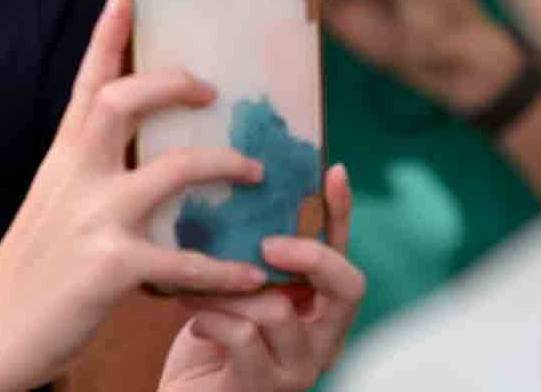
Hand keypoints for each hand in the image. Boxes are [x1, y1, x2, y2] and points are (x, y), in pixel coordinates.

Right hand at [0, 0, 268, 391]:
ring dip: (222, 165)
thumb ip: (84, 184)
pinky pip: (184, 259)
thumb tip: (126, 166)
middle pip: (120, 103)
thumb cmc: (25, 278)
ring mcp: (92, 220)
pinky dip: (224, 269)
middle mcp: (73, 180)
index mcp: (60, 164)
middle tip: (209, 86)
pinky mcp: (110, 268)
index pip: (83, 87)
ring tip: (255, 172)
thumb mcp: (49, 213)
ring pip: (171, 171)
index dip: (105, 40)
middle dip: (170, 83)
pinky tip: (251, 275)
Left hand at [157, 165, 365, 391]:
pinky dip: (210, 318)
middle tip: (266, 242)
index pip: (345, 254)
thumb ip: (247, 254)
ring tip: (193, 286)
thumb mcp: (233, 286)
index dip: (341, 214)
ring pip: (279, 307)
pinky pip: (243, 335)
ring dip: (229, 290)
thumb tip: (233, 187)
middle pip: (347, 285)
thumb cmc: (209, 336)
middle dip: (310, 254)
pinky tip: (194, 320)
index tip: (333, 171)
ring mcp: (300, 366)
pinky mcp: (265, 385)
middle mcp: (324, 338)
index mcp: (320, 309)